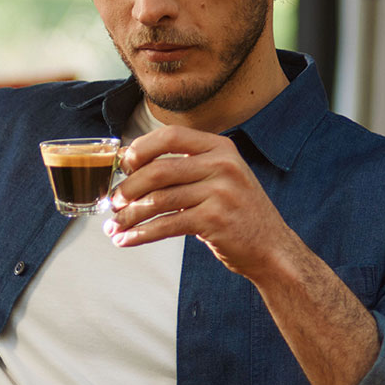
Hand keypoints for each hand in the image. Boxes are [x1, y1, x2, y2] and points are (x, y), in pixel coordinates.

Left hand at [104, 126, 297, 278]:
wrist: (272, 248)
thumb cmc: (237, 213)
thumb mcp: (221, 177)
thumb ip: (187, 168)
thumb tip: (132, 167)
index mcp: (220, 147)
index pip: (170, 136)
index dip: (141, 148)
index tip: (123, 165)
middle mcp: (222, 165)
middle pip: (159, 169)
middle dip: (129, 187)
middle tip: (113, 202)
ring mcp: (220, 192)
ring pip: (159, 200)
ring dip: (130, 215)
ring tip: (114, 226)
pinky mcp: (214, 220)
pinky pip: (166, 225)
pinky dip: (141, 234)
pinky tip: (127, 240)